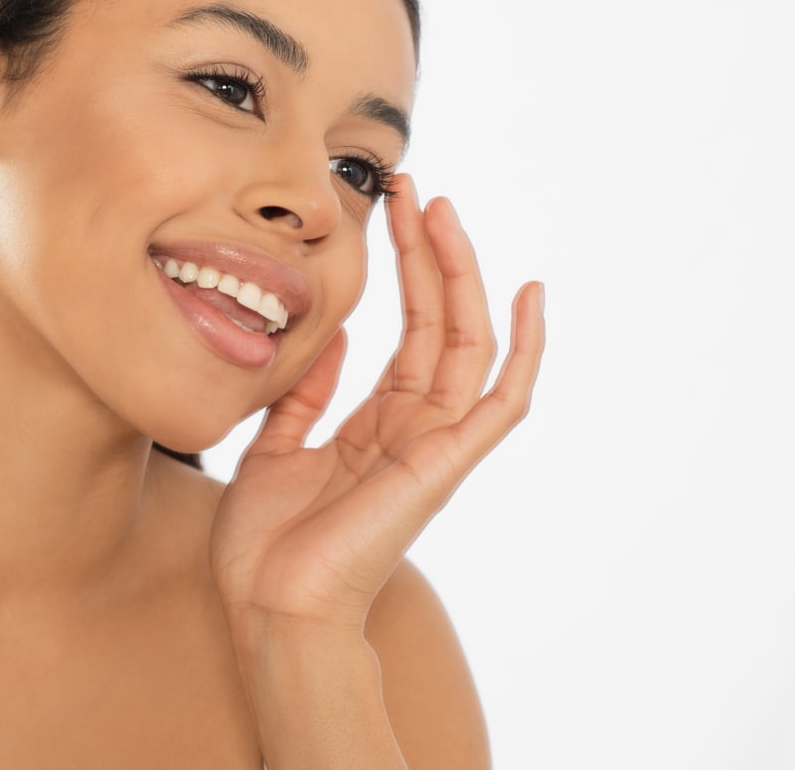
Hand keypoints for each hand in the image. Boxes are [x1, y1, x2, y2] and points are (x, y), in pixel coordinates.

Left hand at [209, 174, 545, 637]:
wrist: (268, 607)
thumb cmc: (265, 545)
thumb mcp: (273, 448)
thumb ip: (305, 394)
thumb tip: (329, 334)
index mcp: (378, 426)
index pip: (407, 332)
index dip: (403, 269)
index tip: (388, 208)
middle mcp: (416, 430)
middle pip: (440, 322)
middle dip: (429, 252)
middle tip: (412, 187)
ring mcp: (435, 446)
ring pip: (468, 343)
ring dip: (459, 274)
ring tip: (442, 211)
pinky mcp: (445, 465)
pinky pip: (502, 399)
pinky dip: (523, 347)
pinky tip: (529, 293)